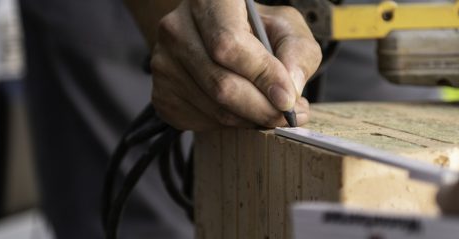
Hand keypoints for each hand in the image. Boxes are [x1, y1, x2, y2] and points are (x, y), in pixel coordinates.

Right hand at [150, 0, 320, 130]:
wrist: (217, 37)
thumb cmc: (256, 30)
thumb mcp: (286, 28)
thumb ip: (297, 53)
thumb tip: (289, 90)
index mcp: (208, 0)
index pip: (229, 44)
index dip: (262, 75)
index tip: (288, 98)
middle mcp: (176, 27)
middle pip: (221, 84)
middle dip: (262, 108)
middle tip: (289, 115)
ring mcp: (163, 62)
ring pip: (213, 108)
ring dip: (250, 119)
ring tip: (271, 111)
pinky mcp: (161, 93)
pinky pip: (201, 122)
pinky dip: (231, 125)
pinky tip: (242, 110)